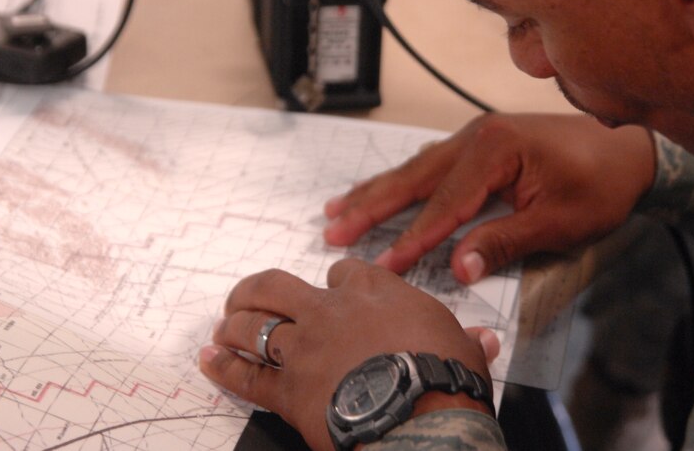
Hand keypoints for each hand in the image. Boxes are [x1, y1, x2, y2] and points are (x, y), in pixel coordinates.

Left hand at [199, 259, 494, 450]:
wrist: (421, 421)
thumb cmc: (445, 380)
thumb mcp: (464, 350)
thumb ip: (467, 340)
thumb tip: (485, 341)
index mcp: (374, 294)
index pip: (342, 272)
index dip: (334, 281)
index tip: (331, 290)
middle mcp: (330, 312)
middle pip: (277, 286)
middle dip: (255, 288)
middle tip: (246, 296)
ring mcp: (304, 349)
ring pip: (253, 326)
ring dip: (233, 326)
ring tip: (221, 327)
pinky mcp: (289, 390)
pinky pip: (246, 376)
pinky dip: (224, 368)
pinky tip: (208, 360)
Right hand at [324, 114, 654, 282]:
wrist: (630, 148)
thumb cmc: (601, 184)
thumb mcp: (558, 221)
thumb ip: (503, 241)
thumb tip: (458, 269)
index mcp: (495, 150)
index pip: (444, 204)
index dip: (414, 238)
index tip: (385, 264)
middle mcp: (476, 136)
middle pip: (413, 177)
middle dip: (371, 206)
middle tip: (332, 229)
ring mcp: (475, 137)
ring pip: (414, 168)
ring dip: (375, 191)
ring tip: (336, 210)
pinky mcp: (479, 143)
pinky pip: (429, 164)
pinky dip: (400, 181)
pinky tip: (379, 190)